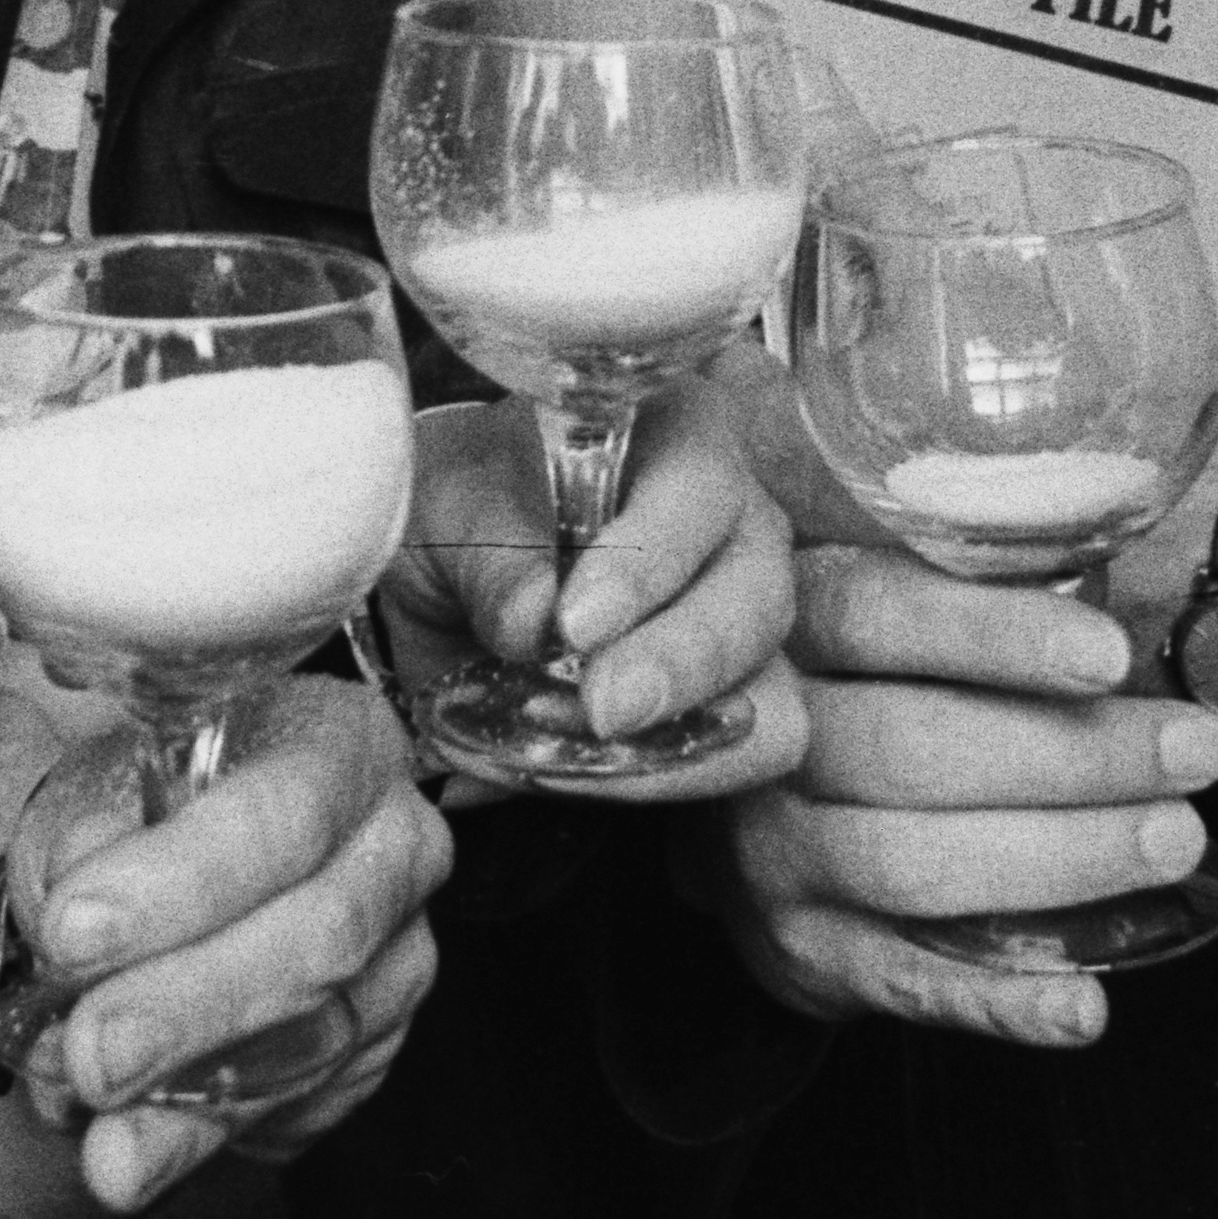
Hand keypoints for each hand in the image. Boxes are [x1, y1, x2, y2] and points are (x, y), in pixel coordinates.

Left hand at [6, 677, 454, 1213]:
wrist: (188, 864)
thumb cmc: (153, 802)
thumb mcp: (106, 780)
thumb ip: (90, 833)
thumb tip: (76, 892)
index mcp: (342, 746)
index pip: (285, 813)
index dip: (181, 879)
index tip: (72, 932)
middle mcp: (399, 848)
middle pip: (321, 936)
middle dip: (193, 1006)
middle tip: (90, 1055)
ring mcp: (403, 955)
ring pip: (322, 1039)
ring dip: (202, 1102)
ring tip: (105, 1150)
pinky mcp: (381, 1046)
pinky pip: (312, 1104)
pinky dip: (220, 1132)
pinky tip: (145, 1149)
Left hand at [385, 376, 809, 797]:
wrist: (445, 578)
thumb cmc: (463, 512)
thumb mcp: (447, 512)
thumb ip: (492, 557)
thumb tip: (536, 625)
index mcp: (678, 438)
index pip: (698, 489)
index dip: (647, 560)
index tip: (575, 623)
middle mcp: (737, 528)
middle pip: (758, 600)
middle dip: (679, 665)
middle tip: (599, 707)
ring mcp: (747, 627)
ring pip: (771, 698)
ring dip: (677, 744)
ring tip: (565, 755)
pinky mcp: (732, 711)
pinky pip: (734, 762)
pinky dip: (659, 780)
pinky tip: (567, 771)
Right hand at [706, 544, 1217, 1049]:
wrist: (747, 815)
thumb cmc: (862, 692)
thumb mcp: (895, 618)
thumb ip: (987, 605)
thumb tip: (1137, 614)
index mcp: (795, 627)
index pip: (880, 615)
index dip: (997, 634)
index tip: (1110, 656)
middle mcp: (775, 742)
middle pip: (912, 750)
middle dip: (1072, 756)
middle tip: (1188, 754)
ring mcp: (781, 855)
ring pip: (913, 864)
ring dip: (1062, 858)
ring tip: (1168, 842)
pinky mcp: (809, 951)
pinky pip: (912, 984)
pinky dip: (1005, 1001)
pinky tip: (1083, 1002)